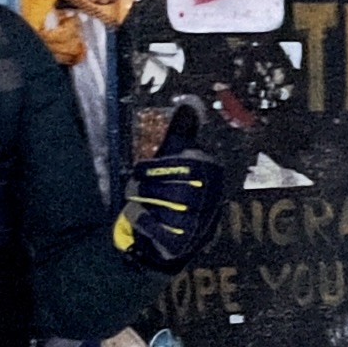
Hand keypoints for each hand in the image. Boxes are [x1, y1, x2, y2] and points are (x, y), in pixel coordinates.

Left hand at [112, 102, 228, 268]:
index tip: (142, 170)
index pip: (174, 164)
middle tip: (137, 188)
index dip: (152, 167)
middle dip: (143, 186)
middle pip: (160, 184)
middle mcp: (208, 198)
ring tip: (140, 202)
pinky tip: (140, 218)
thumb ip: (184, 132)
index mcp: (210, 173)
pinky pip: (147, 224)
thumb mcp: (183, 159)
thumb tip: (190, 103)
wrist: (183, 237)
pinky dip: (138, 219)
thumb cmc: (180, 191)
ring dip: (139, 201)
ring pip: (152, 202)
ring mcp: (195, 223)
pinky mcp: (179, 243)